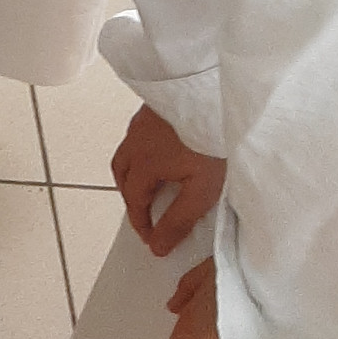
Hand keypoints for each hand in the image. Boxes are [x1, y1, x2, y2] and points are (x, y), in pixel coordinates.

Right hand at [112, 105, 226, 255]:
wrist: (215, 92)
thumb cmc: (211, 139)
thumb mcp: (201, 190)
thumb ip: (178, 221)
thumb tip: (158, 246)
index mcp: (144, 163)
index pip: (134, 201)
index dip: (141, 223)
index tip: (152, 239)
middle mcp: (136, 139)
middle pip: (122, 174)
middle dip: (131, 197)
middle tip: (146, 214)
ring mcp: (143, 119)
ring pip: (128, 151)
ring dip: (135, 172)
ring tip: (154, 184)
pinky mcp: (155, 105)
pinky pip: (139, 134)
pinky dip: (144, 151)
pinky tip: (164, 151)